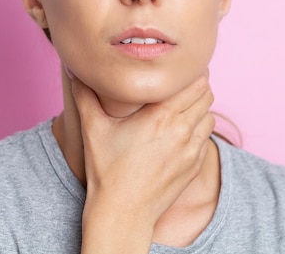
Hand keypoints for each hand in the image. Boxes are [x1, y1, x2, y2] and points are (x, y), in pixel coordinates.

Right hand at [71, 73, 214, 252]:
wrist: (122, 213)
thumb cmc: (106, 170)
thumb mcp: (93, 129)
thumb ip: (85, 95)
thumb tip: (75, 71)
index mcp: (161, 115)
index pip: (195, 81)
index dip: (188, 73)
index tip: (174, 74)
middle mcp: (182, 130)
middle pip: (206, 94)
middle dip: (194, 87)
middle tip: (177, 88)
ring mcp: (192, 150)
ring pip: (209, 115)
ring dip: (198, 109)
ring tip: (179, 109)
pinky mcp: (195, 165)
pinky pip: (206, 138)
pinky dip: (197, 131)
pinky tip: (178, 133)